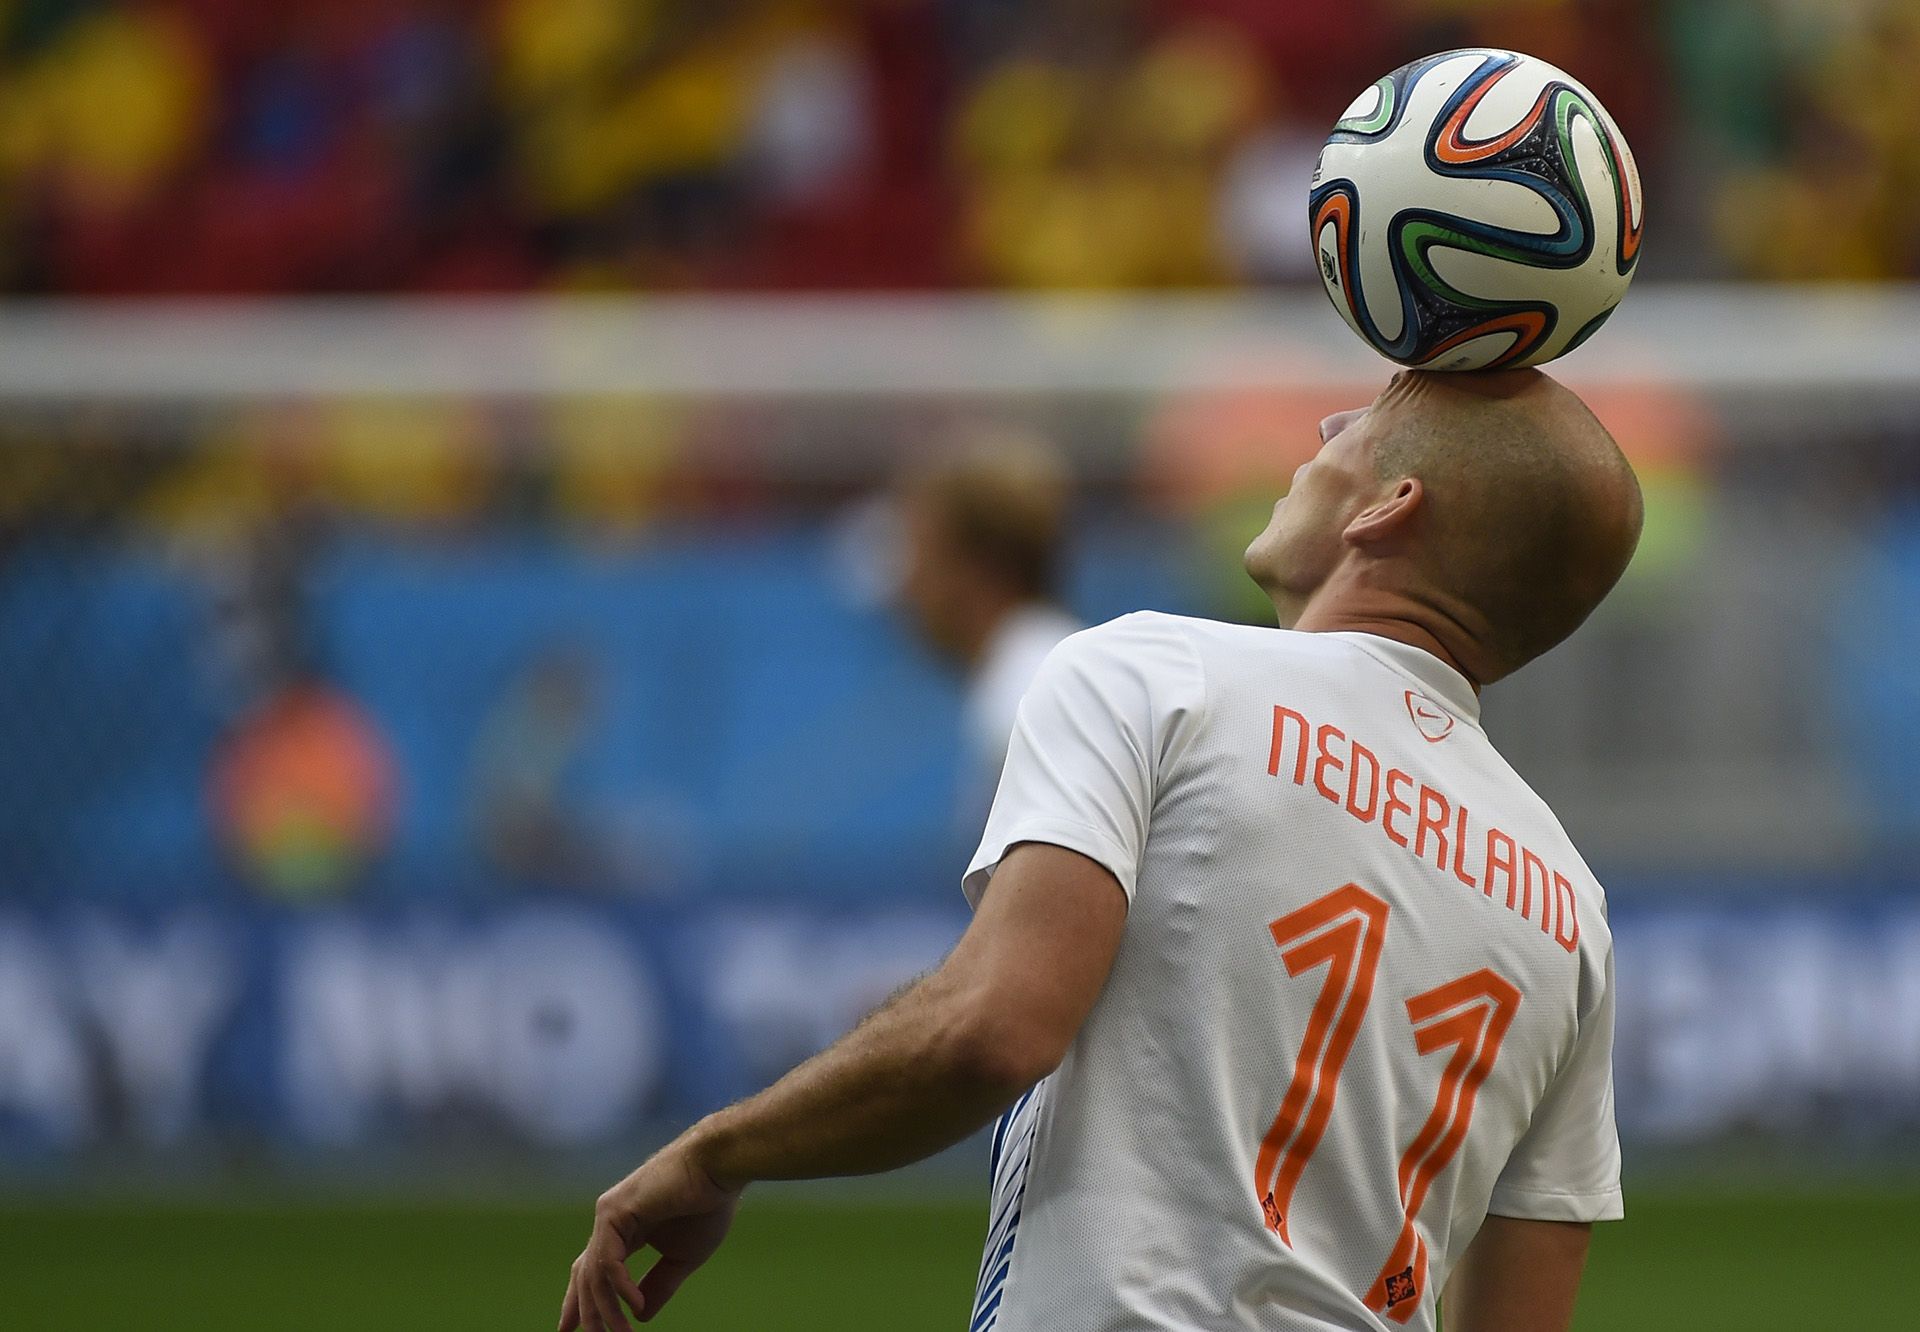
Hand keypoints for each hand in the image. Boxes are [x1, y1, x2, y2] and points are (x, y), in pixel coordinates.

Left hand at [558, 1137, 741, 1328]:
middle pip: (584, 1275)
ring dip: (606, 1309)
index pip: (593, 1269)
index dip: (580, 1300)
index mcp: (626, 1231)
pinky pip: (607, 1259)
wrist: (718, 1169)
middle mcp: (610, 1222)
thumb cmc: (707, 1205)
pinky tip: (634, 1304)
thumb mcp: (683, 1257)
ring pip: (594, 1273)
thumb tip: (639, 1315)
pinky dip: (619, 1286)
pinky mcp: (614, 1211)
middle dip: (585, 1312)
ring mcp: (609, 1215)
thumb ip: (660, 1284)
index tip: (570, 1330)